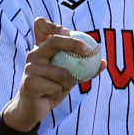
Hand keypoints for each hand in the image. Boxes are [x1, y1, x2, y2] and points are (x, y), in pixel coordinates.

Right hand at [2, 17, 105, 131]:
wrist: (33, 109)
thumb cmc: (51, 89)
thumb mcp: (69, 77)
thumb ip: (83, 68)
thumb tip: (104, 62)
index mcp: (41, 49)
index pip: (41, 26)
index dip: (53, 25)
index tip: (68, 31)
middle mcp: (33, 54)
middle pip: (54, 41)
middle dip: (74, 43)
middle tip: (89, 51)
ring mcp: (30, 67)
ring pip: (61, 72)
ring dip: (67, 84)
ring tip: (59, 88)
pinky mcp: (29, 82)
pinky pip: (56, 86)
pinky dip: (59, 93)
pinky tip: (49, 95)